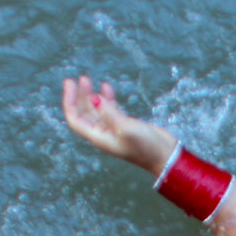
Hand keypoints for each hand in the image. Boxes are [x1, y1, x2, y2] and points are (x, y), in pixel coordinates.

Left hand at [60, 75, 174, 172]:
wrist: (165, 156)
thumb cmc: (146, 147)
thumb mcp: (126, 128)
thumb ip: (109, 113)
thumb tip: (94, 98)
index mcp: (99, 137)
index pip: (76, 119)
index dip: (70, 101)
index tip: (71, 84)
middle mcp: (103, 134)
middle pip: (84, 113)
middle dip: (78, 95)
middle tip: (77, 79)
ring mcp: (114, 129)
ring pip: (96, 109)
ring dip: (90, 95)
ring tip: (87, 79)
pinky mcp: (125, 125)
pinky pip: (110, 109)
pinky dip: (106, 97)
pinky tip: (106, 87)